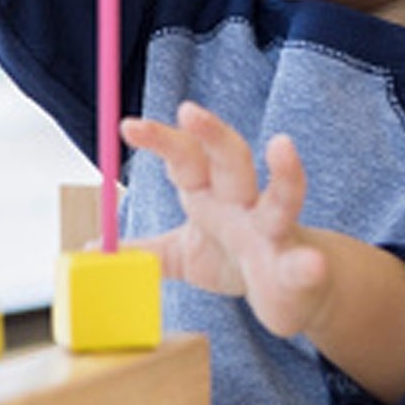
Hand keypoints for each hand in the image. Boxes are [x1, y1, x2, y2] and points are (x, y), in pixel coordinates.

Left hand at [122, 100, 404, 403]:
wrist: (293, 293)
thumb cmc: (235, 260)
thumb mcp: (184, 255)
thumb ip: (144, 250)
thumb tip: (94, 247)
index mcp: (211, 194)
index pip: (186, 156)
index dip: (160, 140)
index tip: (128, 126)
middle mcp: (244, 203)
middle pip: (230, 158)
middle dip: (211, 133)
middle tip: (187, 110)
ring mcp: (274, 234)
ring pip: (280, 198)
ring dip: (283, 173)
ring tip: (282, 145)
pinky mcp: (298, 272)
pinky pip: (303, 266)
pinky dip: (307, 266)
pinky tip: (311, 264)